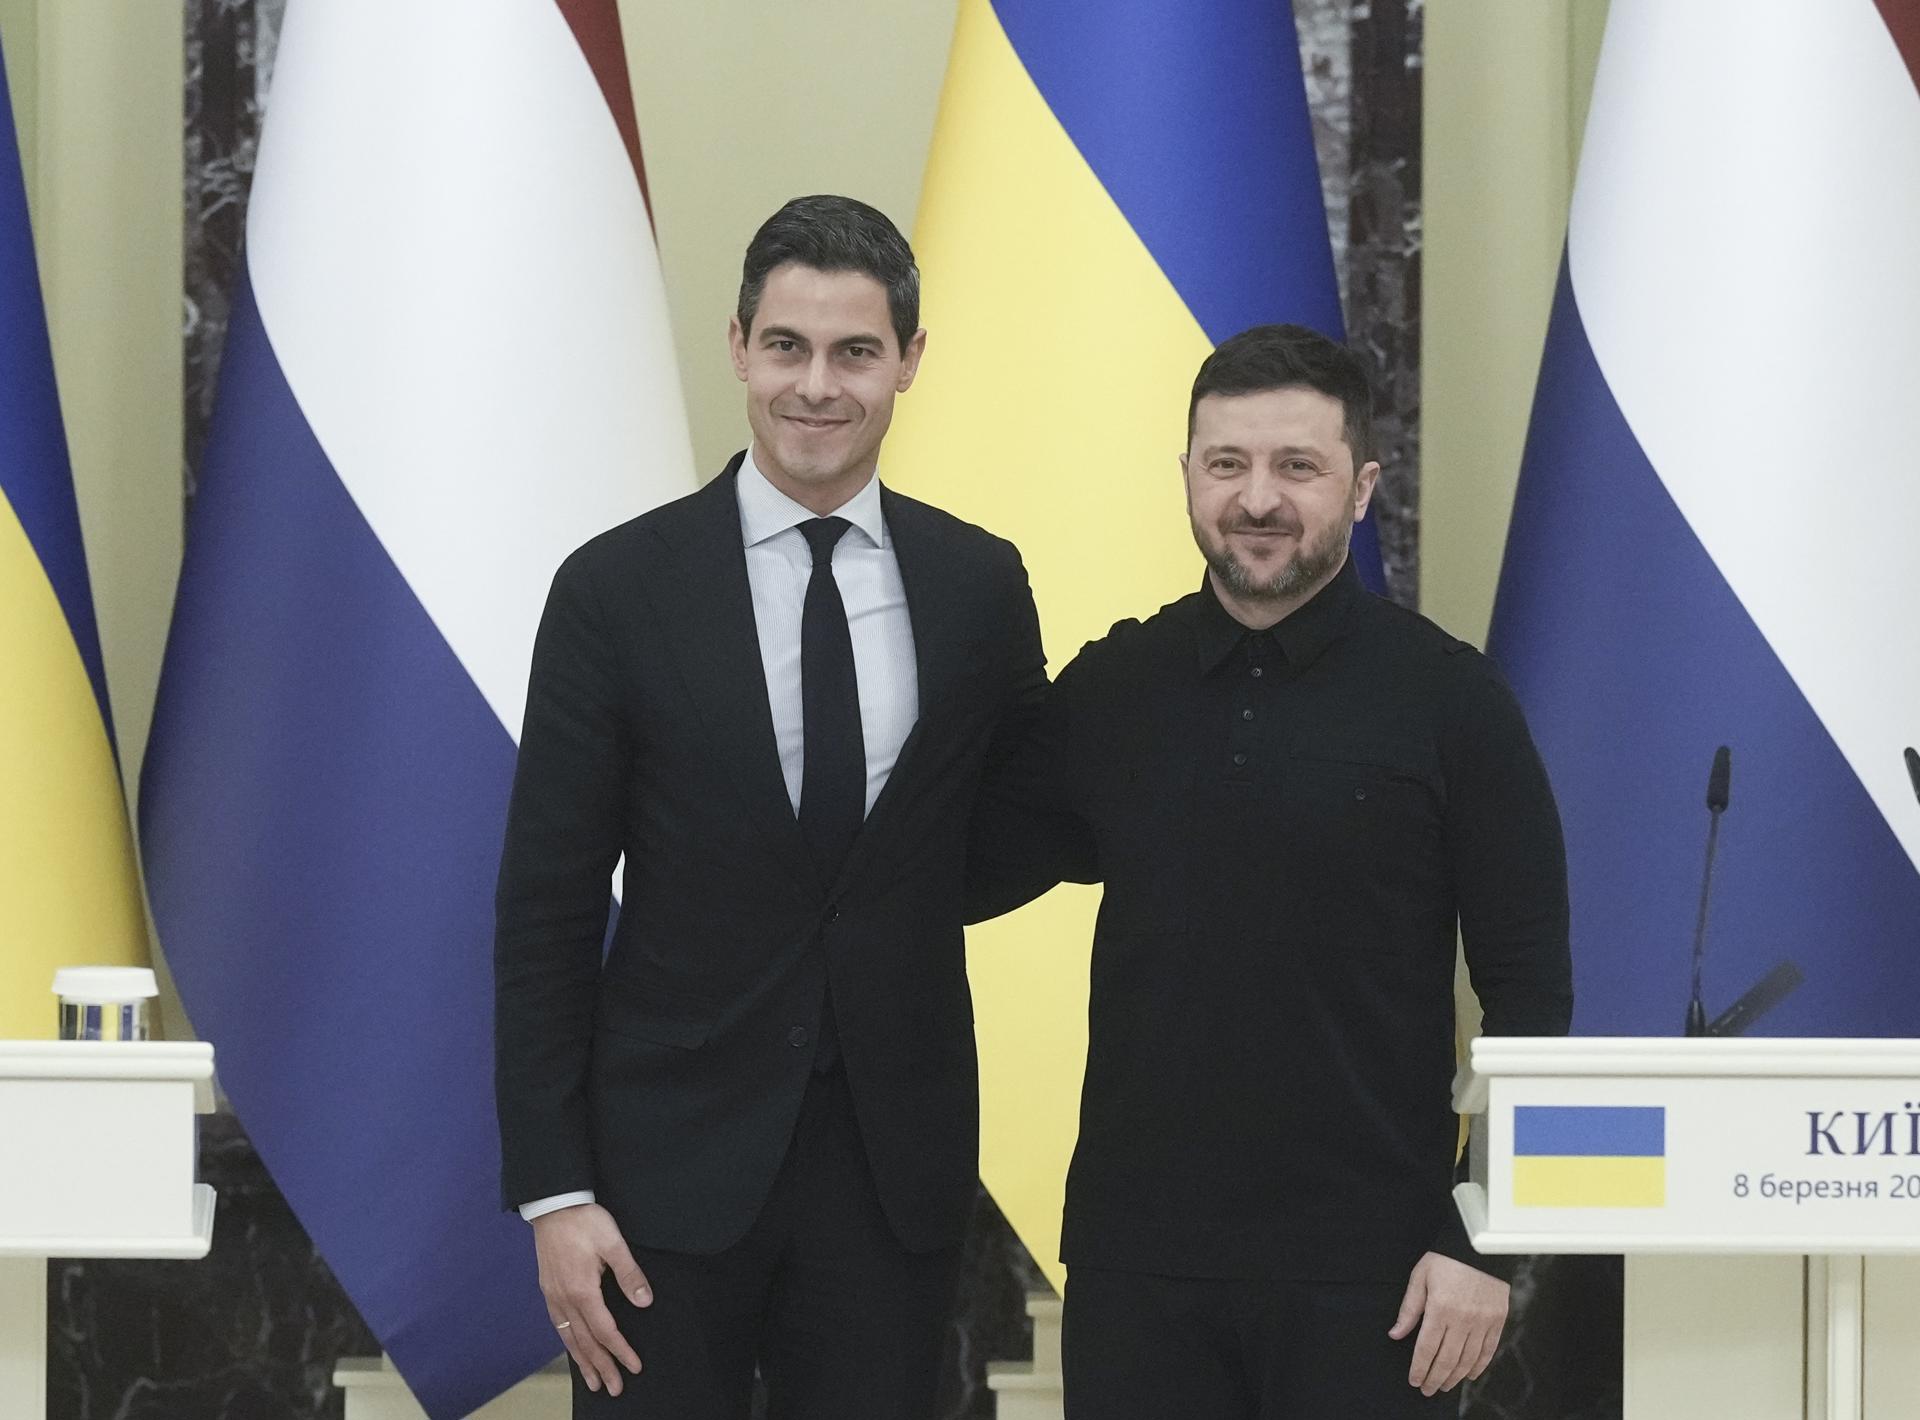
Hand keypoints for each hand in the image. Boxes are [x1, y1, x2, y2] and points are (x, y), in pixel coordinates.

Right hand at [532, 1202, 651, 1395]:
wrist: (553, 1204)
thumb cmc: (584, 1221)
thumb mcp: (613, 1242)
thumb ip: (629, 1273)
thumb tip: (644, 1301)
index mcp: (583, 1290)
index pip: (606, 1331)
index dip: (620, 1351)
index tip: (634, 1367)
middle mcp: (565, 1299)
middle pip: (586, 1342)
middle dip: (601, 1367)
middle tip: (614, 1388)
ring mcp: (553, 1296)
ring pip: (569, 1338)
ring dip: (582, 1362)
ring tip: (593, 1381)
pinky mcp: (548, 1289)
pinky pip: (558, 1325)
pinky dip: (568, 1343)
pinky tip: (574, 1349)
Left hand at [1388, 1251, 1507, 1395]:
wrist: (1478, 1245)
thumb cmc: (1446, 1258)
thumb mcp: (1420, 1277)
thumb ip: (1409, 1309)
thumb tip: (1396, 1333)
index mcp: (1440, 1308)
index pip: (1427, 1349)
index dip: (1419, 1368)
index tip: (1414, 1380)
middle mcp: (1463, 1319)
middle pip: (1447, 1359)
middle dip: (1435, 1378)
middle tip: (1427, 1389)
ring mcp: (1483, 1321)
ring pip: (1468, 1359)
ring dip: (1455, 1377)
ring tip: (1444, 1385)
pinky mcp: (1498, 1320)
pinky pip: (1488, 1350)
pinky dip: (1478, 1366)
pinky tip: (1468, 1374)